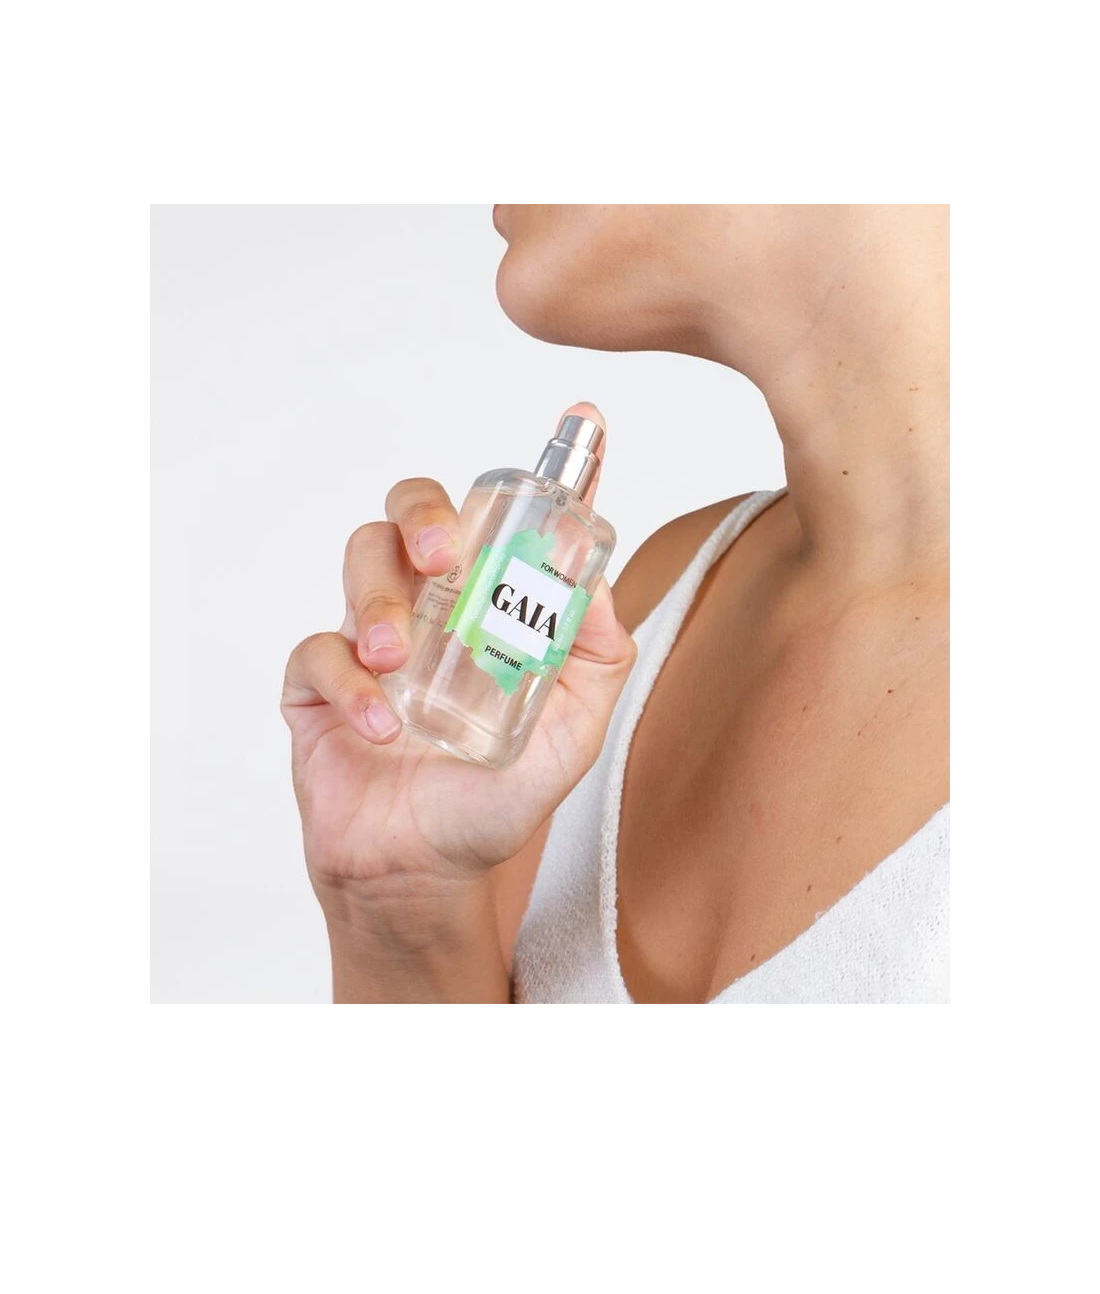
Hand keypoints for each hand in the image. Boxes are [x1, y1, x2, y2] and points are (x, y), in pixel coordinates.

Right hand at [281, 405, 635, 909]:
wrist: (425, 875)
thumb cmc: (493, 799)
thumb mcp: (571, 737)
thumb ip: (597, 663)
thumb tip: (601, 585)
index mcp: (491, 608)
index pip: (511, 524)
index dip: (546, 473)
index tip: (584, 418)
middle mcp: (432, 607)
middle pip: (415, 509)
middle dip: (428, 513)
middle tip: (446, 554)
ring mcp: (372, 639)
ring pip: (361, 558)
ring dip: (380, 600)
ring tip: (399, 660)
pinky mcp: (319, 683)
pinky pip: (319, 650)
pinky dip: (350, 683)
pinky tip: (380, 728)